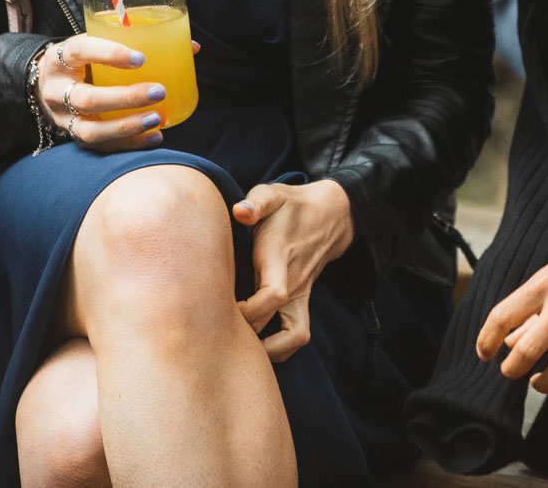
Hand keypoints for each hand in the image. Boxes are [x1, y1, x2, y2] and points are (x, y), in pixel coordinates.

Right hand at [37, 34, 170, 151]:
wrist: (51, 83)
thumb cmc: (85, 58)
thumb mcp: (98, 42)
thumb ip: (136, 41)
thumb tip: (192, 47)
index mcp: (60, 58)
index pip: (80, 51)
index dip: (110, 54)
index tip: (141, 58)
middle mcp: (56, 90)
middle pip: (86, 99)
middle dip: (126, 98)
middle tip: (159, 91)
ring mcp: (62, 118)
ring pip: (91, 131)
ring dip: (127, 127)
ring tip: (157, 119)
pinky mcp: (73, 136)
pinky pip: (101, 147)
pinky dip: (130, 144)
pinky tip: (155, 137)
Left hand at [233, 180, 355, 361]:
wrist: (330, 215)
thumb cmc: (291, 206)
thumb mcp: (273, 195)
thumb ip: (256, 202)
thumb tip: (239, 212)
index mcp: (282, 258)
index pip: (274, 295)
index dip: (249, 309)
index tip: (222, 307)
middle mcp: (294, 283)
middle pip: (281, 329)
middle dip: (249, 338)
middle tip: (218, 333)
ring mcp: (301, 296)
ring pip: (295, 340)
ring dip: (269, 352)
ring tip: (238, 348)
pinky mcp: (301, 303)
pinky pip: (295, 337)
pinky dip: (278, 349)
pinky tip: (252, 344)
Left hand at [476, 241, 547, 400]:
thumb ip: (529, 309)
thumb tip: (507, 341)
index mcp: (544, 286)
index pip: (501, 317)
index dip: (486, 340)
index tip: (484, 353)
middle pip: (524, 354)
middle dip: (511, 369)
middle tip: (510, 371)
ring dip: (541, 384)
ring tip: (538, 382)